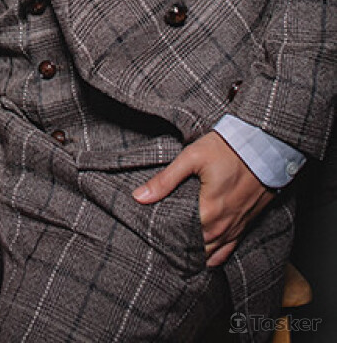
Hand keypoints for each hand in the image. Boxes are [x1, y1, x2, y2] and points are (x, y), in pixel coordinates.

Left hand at [132, 131, 274, 266]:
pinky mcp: (247, 222)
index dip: (164, 240)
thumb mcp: (192, 158)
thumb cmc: (227, 148)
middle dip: (178, 248)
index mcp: (208, 211)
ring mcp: (237, 226)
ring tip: (177, 253)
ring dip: (196, 254)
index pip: (180, 238)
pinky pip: (229, 249)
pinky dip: (215, 255)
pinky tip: (204, 256)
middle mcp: (223, 225)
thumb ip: (165, 180)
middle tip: (160, 246)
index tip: (151, 238)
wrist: (264, 146)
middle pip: (196, 249)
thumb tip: (139, 196)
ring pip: (212, 253)